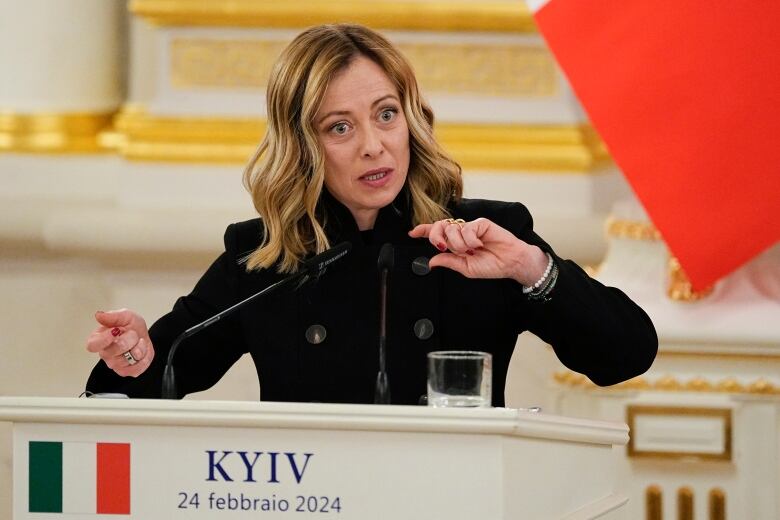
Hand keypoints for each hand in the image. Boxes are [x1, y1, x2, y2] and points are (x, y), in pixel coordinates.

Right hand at [86, 309, 154, 376]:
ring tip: (138, 341)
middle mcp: (105, 354)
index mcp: (99, 339)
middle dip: (128, 340)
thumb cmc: (131, 327)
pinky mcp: (127, 372)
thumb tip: (99, 315)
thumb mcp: (125, 316)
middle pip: (112, 352)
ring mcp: (115, 365)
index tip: (115, 331)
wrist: (144, 336)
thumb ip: (113, 316)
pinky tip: (141, 350)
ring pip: (126, 360)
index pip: (92, 345)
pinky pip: (136, 368)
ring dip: (138, 348)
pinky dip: (144, 358)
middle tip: (133, 333)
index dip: (104, 339)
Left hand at [408, 218, 548, 284]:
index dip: (423, 231)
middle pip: (439, 227)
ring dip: (458, 244)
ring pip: (451, 229)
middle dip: (436, 236)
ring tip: (472, 250)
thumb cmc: (491, 265)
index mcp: (456, 243)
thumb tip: (431, 261)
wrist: (510, 263)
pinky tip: (479, 244)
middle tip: (443, 247)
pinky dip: (470, 240)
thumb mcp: (466, 268)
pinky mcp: (481, 223)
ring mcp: (470, 227)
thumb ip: (449, 262)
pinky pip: (466, 228)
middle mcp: (461, 233)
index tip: (412, 233)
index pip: (437, 233)